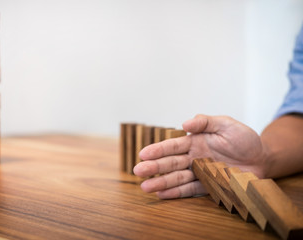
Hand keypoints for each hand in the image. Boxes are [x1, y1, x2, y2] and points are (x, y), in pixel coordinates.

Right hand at [133, 114, 266, 198]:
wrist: (262, 159)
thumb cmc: (244, 139)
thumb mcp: (226, 124)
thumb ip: (206, 121)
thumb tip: (184, 123)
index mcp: (195, 141)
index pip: (173, 146)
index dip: (158, 150)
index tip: (143, 154)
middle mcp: (194, 157)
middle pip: (170, 163)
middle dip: (154, 167)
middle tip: (138, 171)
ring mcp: (200, 172)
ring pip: (176, 178)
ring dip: (161, 182)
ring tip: (145, 187)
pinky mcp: (208, 186)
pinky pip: (190, 190)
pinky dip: (176, 193)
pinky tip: (162, 195)